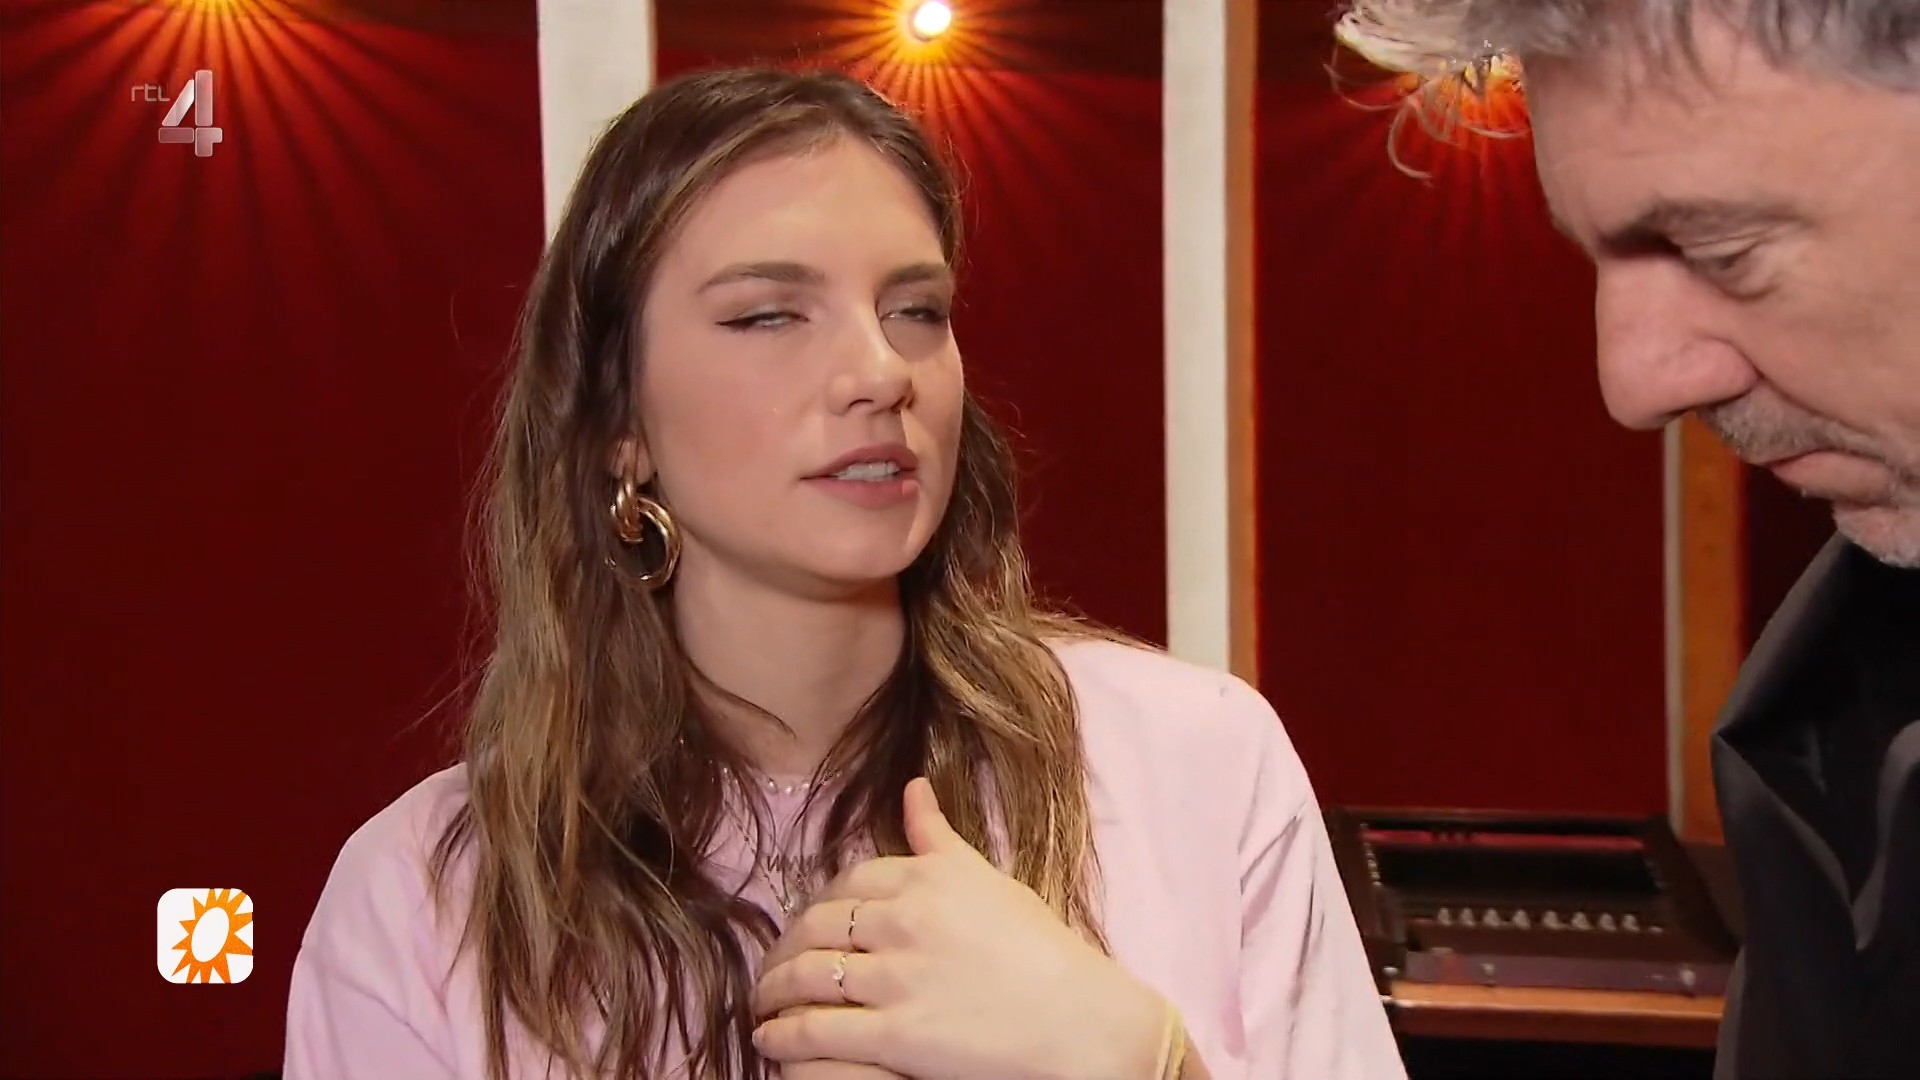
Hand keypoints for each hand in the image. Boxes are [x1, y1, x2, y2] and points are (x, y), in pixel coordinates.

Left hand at [752, 778, 1168, 1079]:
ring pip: (807, 975)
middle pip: (817, 926)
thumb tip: (912, 787)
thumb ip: (940, 839)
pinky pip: (816, 1029)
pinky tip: (766, 1039)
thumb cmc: (1045, 951)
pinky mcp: (895, 1034)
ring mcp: (896, 977)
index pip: (849, 880)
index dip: (819, 904)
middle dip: (785, 947)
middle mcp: (904, 919)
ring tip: (762, 1002)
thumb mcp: (991, 881)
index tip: (810, 922)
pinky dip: (781, 1034)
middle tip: (774, 964)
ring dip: (773, 989)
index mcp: (927, 877)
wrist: (1082, 1020)